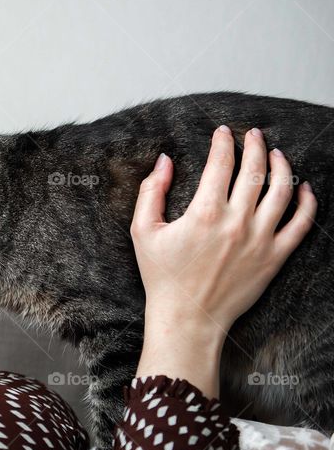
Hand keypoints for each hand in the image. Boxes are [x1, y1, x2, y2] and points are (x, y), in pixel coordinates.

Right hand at [130, 125, 316, 396]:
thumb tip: (164, 161)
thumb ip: (151, 192)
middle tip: (253, 134)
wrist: (187, 318)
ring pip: (282, 192)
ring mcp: (260, 240)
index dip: (223, 143)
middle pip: (255, 172)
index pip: (221, 164)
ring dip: (281, 167)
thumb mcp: (142, 231)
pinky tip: (303, 188)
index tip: (222, 132)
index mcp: (205, 213)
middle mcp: (237, 222)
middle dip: (254, 146)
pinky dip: (306, 202)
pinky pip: (300, 224)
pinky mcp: (274, 258)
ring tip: (276, 154)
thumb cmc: (162, 276)